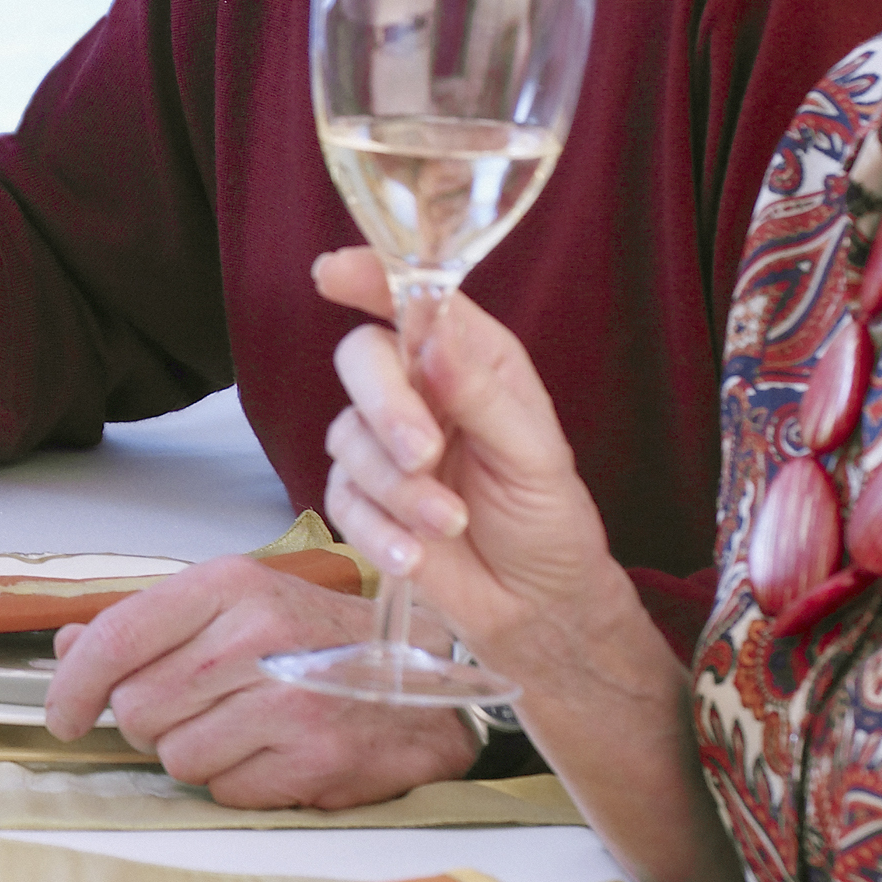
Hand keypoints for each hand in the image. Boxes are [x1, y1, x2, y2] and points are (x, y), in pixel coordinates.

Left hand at [37, 553, 491, 809]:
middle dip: (147, 723)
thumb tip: (68, 648)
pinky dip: (234, 782)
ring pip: (174, 757)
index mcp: (230, 586)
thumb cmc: (318, 641)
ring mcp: (289, 700)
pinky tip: (269, 753)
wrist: (422, 683)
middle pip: (137, 708)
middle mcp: (257, 637)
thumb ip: (149, 625)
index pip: (117, 638)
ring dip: (192, 755)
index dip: (74, 685)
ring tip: (239, 729)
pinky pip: (223, 791)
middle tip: (192, 711)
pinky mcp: (314, 758)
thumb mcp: (235, 607)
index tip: (63, 715)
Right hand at [313, 249, 648, 718]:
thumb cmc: (547, 519)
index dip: (369, 279)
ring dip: (398, 490)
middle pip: (361, 362)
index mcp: (468, 361)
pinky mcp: (361, 502)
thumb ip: (482, 395)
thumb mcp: (535, 455)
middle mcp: (418, 392)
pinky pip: (341, 502)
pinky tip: (413, 557)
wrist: (534, 606)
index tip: (334, 274)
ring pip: (348, 439)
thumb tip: (433, 339)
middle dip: (386, 408)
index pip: (413, 303)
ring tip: (448, 525)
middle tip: (422, 455)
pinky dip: (376, 531)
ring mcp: (382, 447)